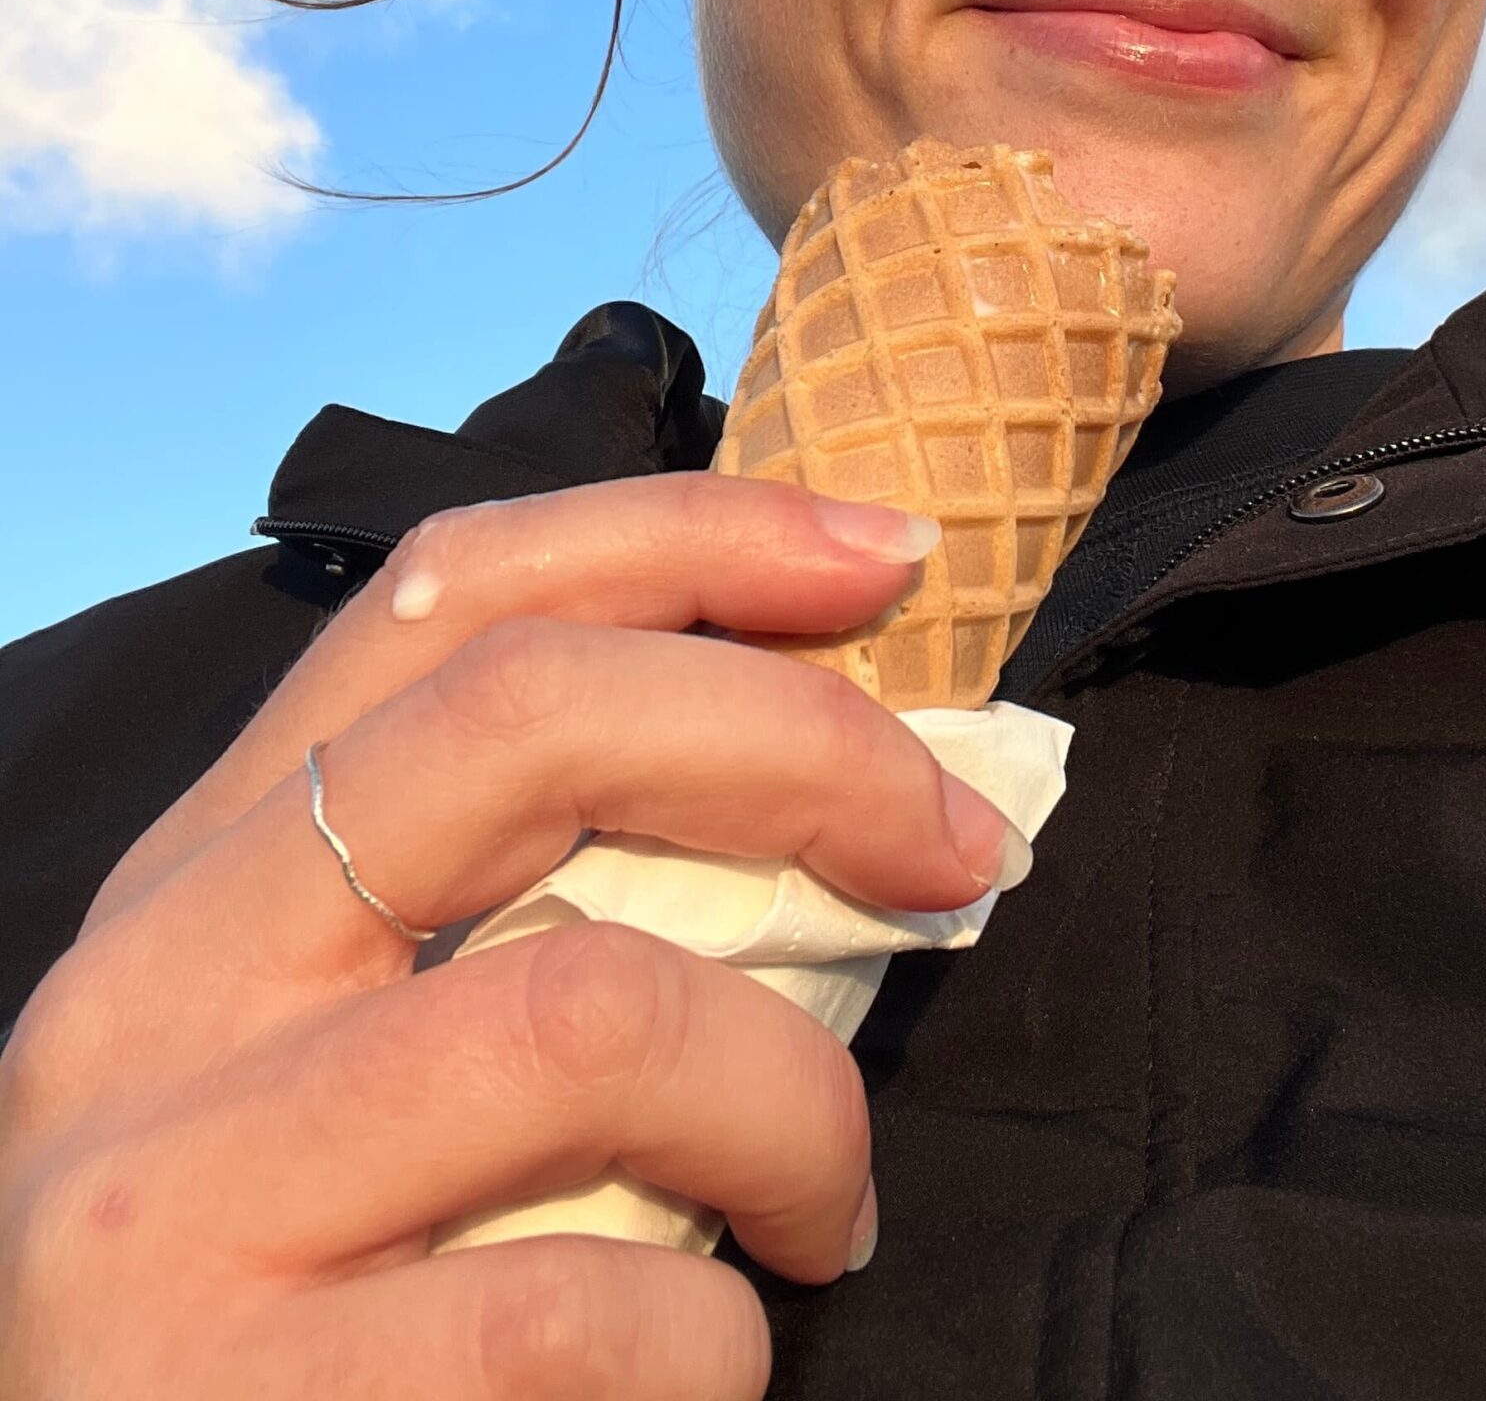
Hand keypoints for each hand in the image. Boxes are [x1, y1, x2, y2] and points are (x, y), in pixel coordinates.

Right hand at [0, 475, 1015, 1397]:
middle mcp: (157, 993)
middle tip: (958, 851)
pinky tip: (704, 1371)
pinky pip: (585, 1303)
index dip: (689, 537)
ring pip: (589, 1010)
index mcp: (205, 878)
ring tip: (826, 1210)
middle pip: (524, 718)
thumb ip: (514, 912)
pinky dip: (714, 1341)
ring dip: (793, 1104)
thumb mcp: (351, 1061)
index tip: (886, 554)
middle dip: (801, 747)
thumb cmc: (296, 1313)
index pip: (449, 597)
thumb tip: (836, 771)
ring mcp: (174, 1194)